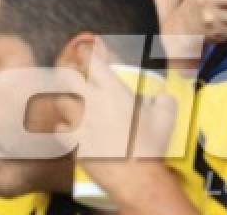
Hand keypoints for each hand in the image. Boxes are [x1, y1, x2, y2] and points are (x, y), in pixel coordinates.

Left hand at [58, 39, 182, 208]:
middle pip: (68, 77)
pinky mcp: (73, 141)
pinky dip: (62, 125)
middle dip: (68, 72)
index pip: (93, 61)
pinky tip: (68, 126)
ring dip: (64, 98)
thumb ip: (164, 99)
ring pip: (60, 101)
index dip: (88, 52)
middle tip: (72, 74)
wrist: (136, 176)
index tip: (87, 49)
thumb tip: (163, 96)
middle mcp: (94, 102)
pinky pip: (59, 128)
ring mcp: (81, 122)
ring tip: (69, 99)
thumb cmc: (152, 144)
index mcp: (114, 90)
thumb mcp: (167, 114)